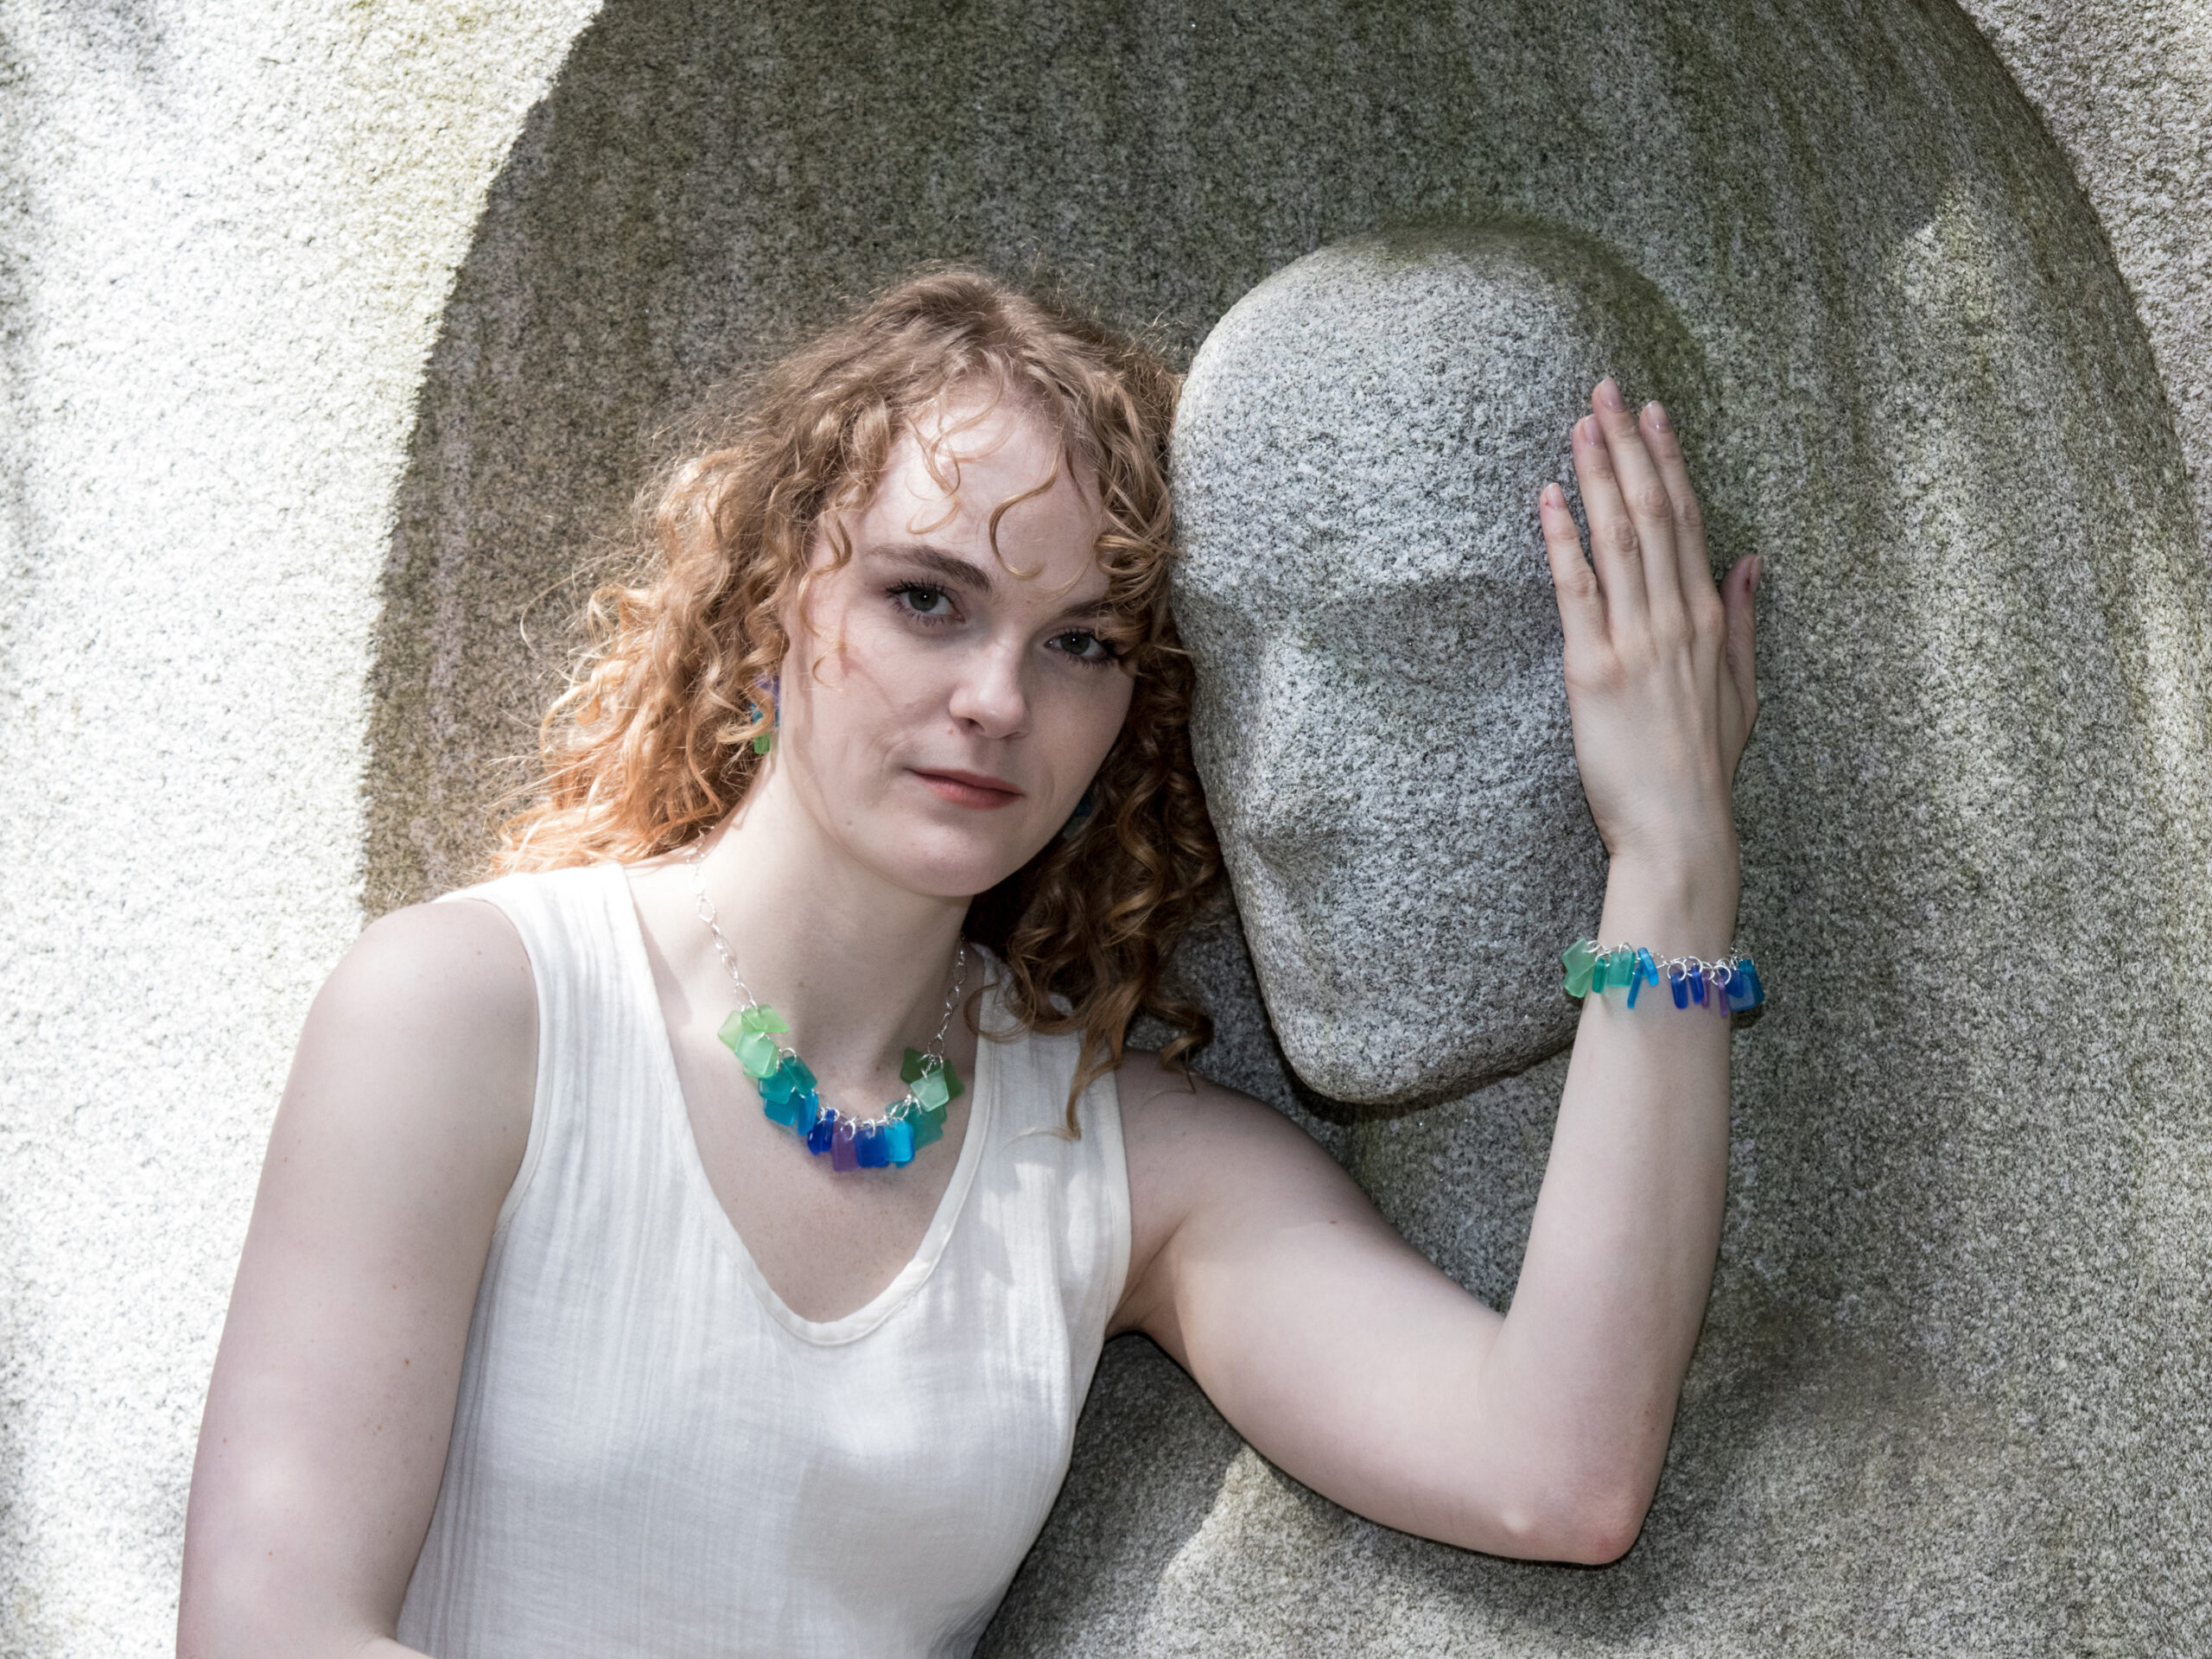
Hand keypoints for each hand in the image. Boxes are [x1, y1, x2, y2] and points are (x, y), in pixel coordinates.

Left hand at [1539, 380, 1757, 895]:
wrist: (1680, 832)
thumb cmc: (1703, 771)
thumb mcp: (1743, 693)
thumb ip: (1745, 622)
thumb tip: (1753, 562)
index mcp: (1709, 622)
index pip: (1689, 521)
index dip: (1667, 461)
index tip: (1652, 413)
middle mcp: (1677, 620)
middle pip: (1653, 512)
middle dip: (1628, 446)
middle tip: (1607, 390)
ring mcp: (1637, 642)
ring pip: (1619, 538)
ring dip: (1597, 475)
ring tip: (1579, 423)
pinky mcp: (1594, 670)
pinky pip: (1578, 591)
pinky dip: (1563, 540)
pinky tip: (1549, 498)